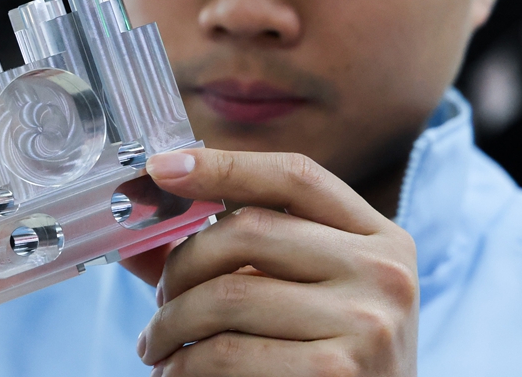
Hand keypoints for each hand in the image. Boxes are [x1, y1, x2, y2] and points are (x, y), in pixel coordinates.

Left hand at [132, 149, 418, 375]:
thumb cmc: (328, 364)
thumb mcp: (306, 298)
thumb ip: (239, 260)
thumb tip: (139, 233)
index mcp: (379, 238)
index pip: (294, 176)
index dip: (222, 165)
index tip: (160, 168)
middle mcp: (382, 272)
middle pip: (249, 229)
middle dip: (180, 264)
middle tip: (159, 301)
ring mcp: (366, 323)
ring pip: (227, 295)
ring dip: (169, 324)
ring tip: (156, 348)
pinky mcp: (336, 373)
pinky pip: (227, 354)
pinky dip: (183, 367)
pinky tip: (178, 375)